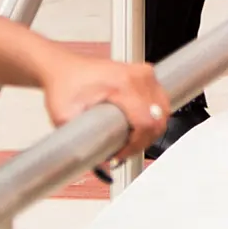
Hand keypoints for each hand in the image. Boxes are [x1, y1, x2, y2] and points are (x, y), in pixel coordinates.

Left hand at [36, 49, 171, 162]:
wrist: (64, 66)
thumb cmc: (64, 85)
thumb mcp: (65, 115)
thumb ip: (80, 140)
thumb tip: (97, 161)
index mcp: (123, 84)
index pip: (147, 122)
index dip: (136, 145)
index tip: (120, 153)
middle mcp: (138, 76)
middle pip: (159, 118)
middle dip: (143, 140)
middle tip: (123, 149)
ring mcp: (144, 73)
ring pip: (163, 111)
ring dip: (149, 130)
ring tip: (129, 139)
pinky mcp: (145, 75)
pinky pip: (160, 101)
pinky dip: (152, 117)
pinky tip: (136, 125)